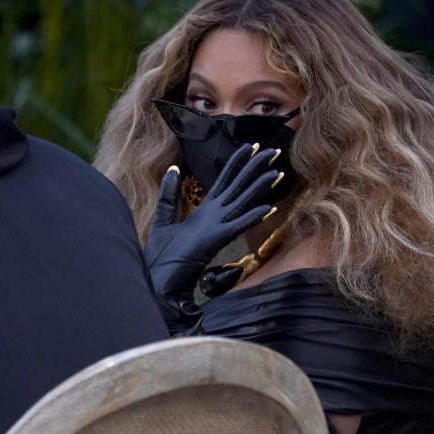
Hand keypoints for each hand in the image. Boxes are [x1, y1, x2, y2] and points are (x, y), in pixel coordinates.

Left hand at [145, 142, 279, 333]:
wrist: (158, 286)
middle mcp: (215, 218)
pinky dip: (251, 217)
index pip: (225, 182)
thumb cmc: (160, 257)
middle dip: (254, 168)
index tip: (250, 146)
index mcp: (205, 212)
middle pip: (238, 187)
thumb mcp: (162, 219)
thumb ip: (168, 194)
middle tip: (273, 150)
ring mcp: (217, 229)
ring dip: (259, 189)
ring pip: (242, 203)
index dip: (237, 164)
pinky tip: (267, 207)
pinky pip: (236, 226)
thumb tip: (172, 168)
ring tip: (276, 172)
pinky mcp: (214, 241)